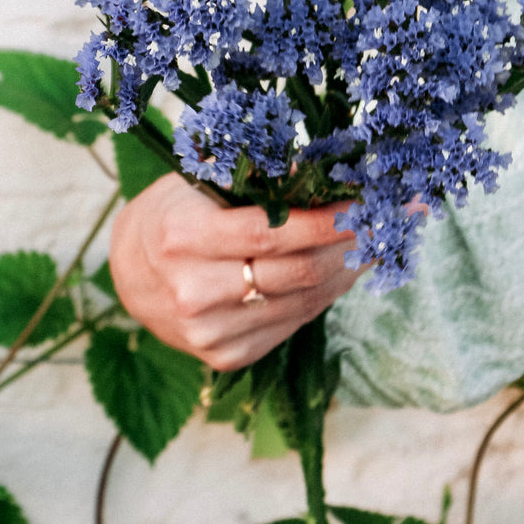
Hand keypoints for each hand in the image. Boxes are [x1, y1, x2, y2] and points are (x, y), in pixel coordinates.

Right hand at [107, 171, 361, 371]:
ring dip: (349, 270)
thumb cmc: (176, 213)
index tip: (370, 202)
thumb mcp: (202, 181)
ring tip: (377, 241)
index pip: (272, 232)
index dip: (329, 220)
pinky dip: (326, 295)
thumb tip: (328, 168)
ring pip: (304, 301)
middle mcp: (193, 291)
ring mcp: (209, 332)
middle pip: (297, 271)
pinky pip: (294, 324)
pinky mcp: (226, 356)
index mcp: (182, 237)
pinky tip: (344, 270)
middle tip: (392, 219)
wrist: (131, 274)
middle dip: (353, 243)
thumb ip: (257, 177)